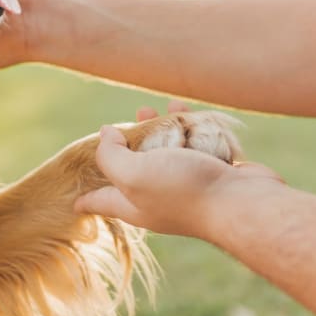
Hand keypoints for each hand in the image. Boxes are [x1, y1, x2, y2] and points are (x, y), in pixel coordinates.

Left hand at [75, 125, 283, 238]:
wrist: (241, 202)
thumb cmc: (184, 190)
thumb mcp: (133, 173)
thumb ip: (112, 155)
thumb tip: (106, 135)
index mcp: (134, 205)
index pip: (102, 203)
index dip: (86, 200)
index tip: (74, 202)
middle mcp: (159, 198)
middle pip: (134, 172)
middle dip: (124, 148)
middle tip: (118, 128)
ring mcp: (188, 185)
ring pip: (166, 154)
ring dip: (157, 129)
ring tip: (151, 109)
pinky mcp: (213, 171)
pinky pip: (194, 145)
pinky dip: (187, 127)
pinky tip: (184, 110)